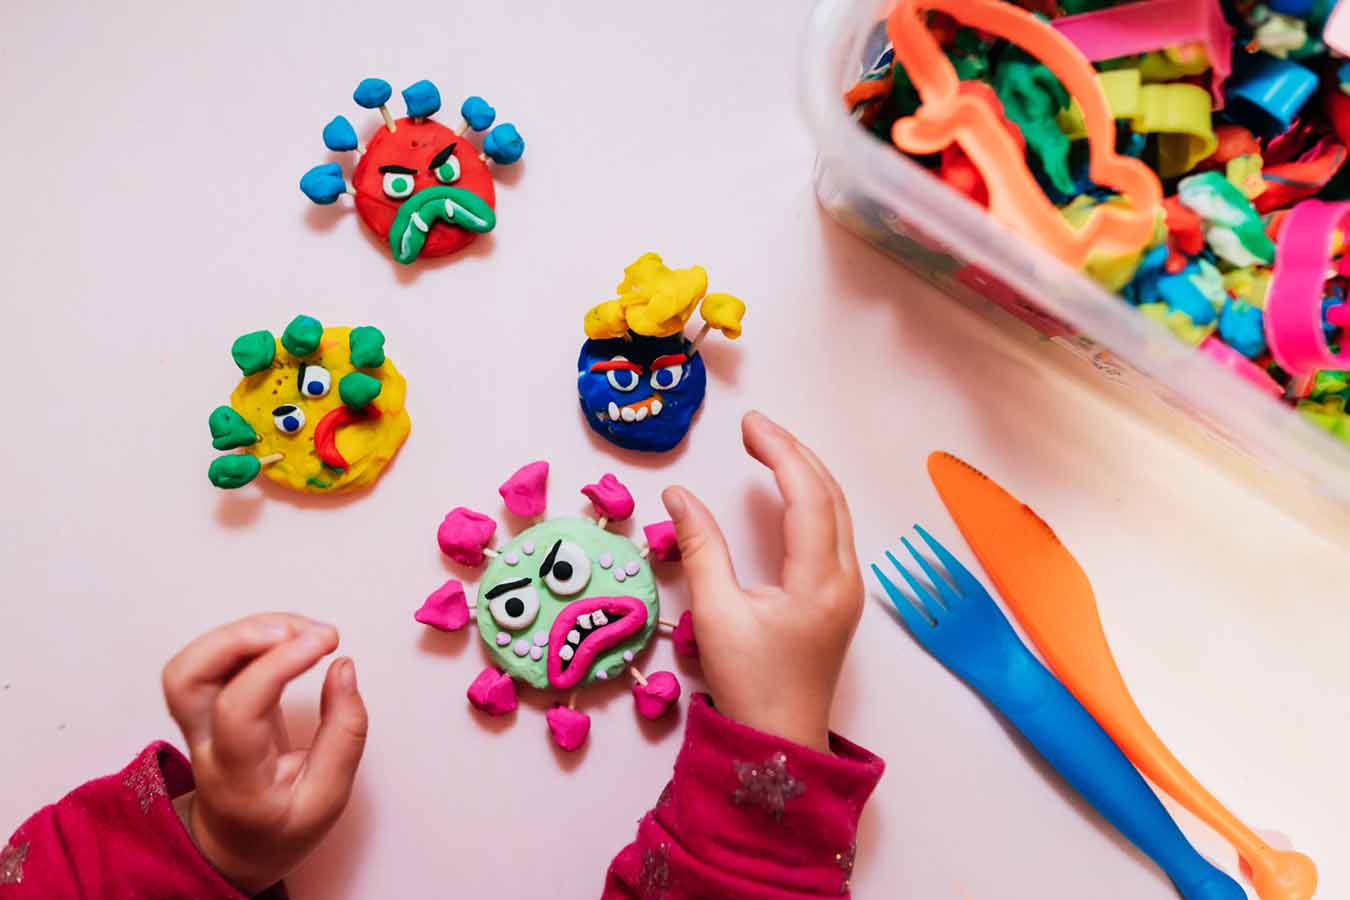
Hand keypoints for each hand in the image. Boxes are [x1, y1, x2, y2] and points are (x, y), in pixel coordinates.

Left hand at [161, 614, 367, 894]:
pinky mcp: (206, 702)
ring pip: (193, 660)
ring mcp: (195, 722)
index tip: (327, 642)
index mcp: (235, 777)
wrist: (237, 844)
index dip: (279, 663)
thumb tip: (343, 666)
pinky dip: (253, 635)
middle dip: (243, 636)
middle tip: (301, 631)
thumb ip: (345, 734)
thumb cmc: (282, 825)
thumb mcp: (328, 797)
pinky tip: (291, 639)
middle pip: (186, 676)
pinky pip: (213, 657)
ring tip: (303, 631)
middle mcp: (202, 745)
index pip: (237, 708)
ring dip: (248, 630)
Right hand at [662, 411, 862, 752]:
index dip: (780, 452)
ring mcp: (847, 589)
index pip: (807, 496)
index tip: (749, 425)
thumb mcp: (716, 615)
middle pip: (830, 495)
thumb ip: (700, 548)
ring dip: (806, 473)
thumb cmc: (749, 683)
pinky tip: (787, 491)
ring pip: (836, 511)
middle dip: (794, 453)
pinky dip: (811, 499)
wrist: (781, 741)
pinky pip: (833, 532)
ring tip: (768, 448)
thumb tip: (679, 495)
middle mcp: (844, 579)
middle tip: (754, 428)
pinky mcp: (839, 598)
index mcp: (819, 581)